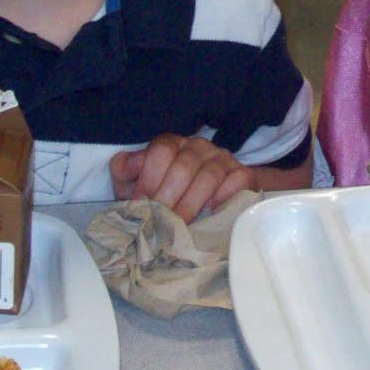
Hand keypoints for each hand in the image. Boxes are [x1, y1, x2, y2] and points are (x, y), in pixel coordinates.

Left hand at [110, 134, 253, 219]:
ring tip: (180, 224)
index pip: (161, 151)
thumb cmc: (166, 194)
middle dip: (169, 197)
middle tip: (161, 221)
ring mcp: (222, 158)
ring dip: (192, 203)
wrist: (208, 202)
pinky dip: (224, 197)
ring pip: (209, 175)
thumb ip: (126, 172)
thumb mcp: (138, 184)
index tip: (142, 204)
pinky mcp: (243, 173)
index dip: (149, 179)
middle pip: (184, 166)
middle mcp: (197, 146)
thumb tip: (126, 166)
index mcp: (171, 144)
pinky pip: (237, 180)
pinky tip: (211, 212)